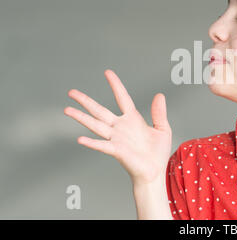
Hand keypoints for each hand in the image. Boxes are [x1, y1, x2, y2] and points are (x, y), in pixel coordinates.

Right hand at [64, 69, 171, 184]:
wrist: (155, 172)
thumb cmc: (157, 152)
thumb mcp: (162, 129)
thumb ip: (159, 113)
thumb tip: (159, 95)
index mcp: (132, 119)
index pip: (122, 98)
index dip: (115, 85)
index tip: (107, 72)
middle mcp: (120, 127)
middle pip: (99, 110)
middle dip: (85, 101)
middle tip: (71, 92)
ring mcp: (116, 138)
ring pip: (95, 125)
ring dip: (81, 117)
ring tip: (67, 109)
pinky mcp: (117, 151)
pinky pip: (102, 145)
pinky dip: (92, 143)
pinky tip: (80, 139)